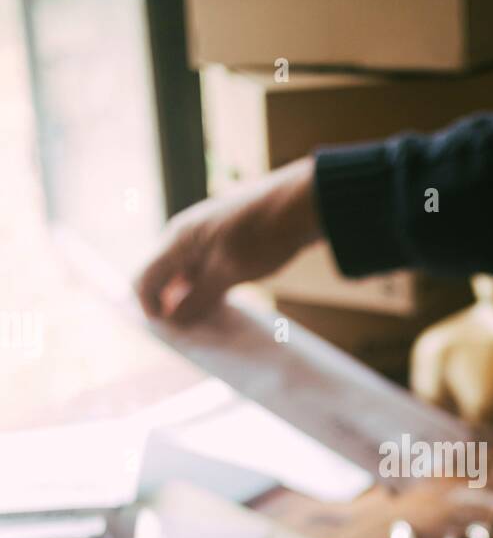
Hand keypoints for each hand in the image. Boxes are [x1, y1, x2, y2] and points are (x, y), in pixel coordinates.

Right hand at [135, 157, 320, 323]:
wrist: (303, 204)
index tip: (169, 332)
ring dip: (191, 299)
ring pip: (186, 275)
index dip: (150, 307)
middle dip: (170, 305)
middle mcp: (186, 236)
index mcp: (179, 239)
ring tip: (207, 324)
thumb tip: (174, 319)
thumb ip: (198, 297)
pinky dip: (209, 289)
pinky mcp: (225, 242)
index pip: (145, 278)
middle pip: (163, 277)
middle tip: (188, 332)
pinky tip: (223, 306)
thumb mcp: (228, 272)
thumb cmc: (263, 235)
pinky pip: (206, 270)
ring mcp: (206, 238)